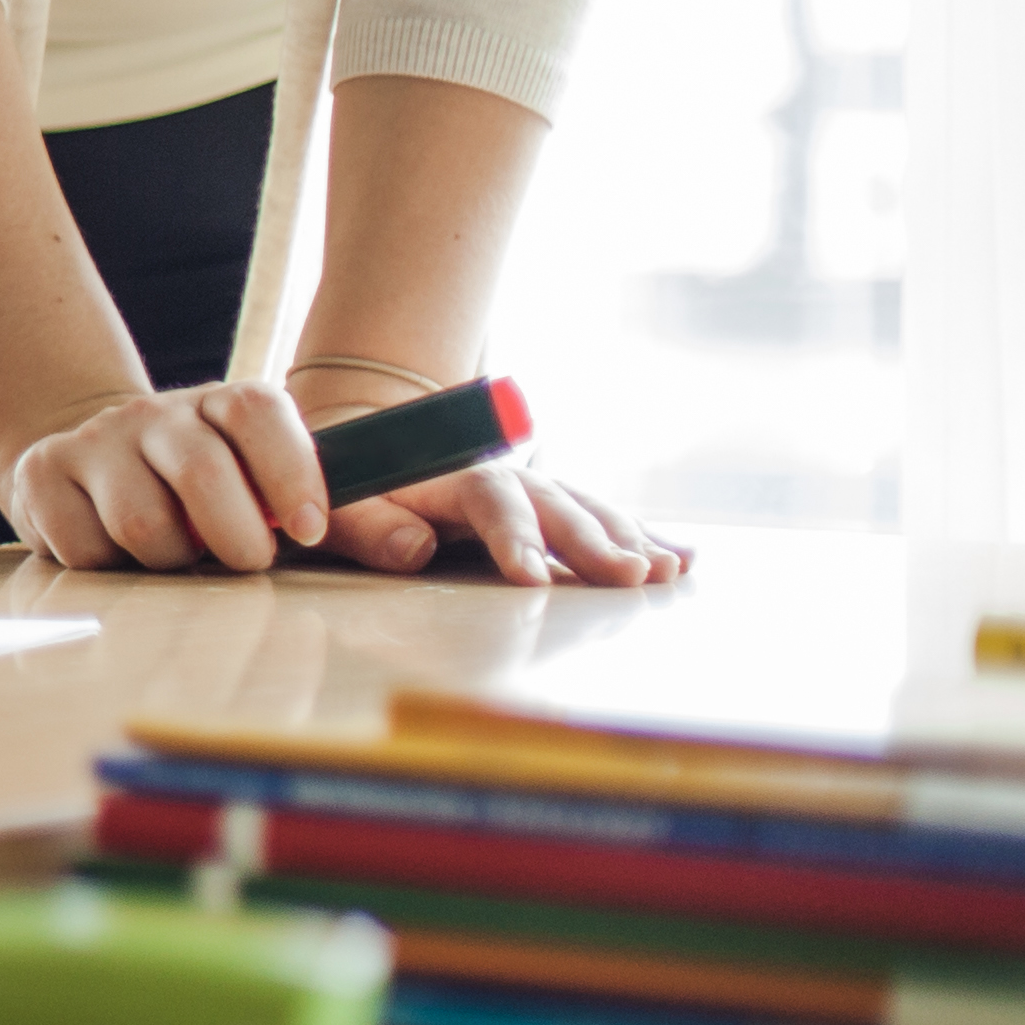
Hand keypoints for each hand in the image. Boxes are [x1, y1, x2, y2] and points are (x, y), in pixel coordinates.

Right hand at [6, 381, 326, 573]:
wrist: (89, 464)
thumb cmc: (202, 496)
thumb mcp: (265, 489)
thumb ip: (335, 518)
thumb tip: (415, 548)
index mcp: (219, 406)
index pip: (257, 412)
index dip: (290, 471)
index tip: (308, 529)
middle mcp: (154, 414)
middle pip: (201, 472)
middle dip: (234, 537)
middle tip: (246, 562)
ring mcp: (94, 440)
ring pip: (141, 523)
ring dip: (167, 561)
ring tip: (173, 555)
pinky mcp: (41, 473)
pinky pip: (84, 547)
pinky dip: (109, 566)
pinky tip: (117, 551)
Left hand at [314, 449, 691, 586]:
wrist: (372, 445)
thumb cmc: (351, 488)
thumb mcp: (342, 504)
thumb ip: (371, 527)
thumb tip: (415, 550)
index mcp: (451, 475)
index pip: (489, 502)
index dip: (512, 538)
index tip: (532, 578)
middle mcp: (503, 478)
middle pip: (553, 508)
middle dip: (592, 543)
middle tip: (629, 577)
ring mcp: (533, 491)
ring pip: (588, 511)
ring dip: (629, 539)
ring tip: (665, 570)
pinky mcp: (551, 507)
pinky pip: (602, 518)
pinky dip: (643, 535)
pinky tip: (683, 557)